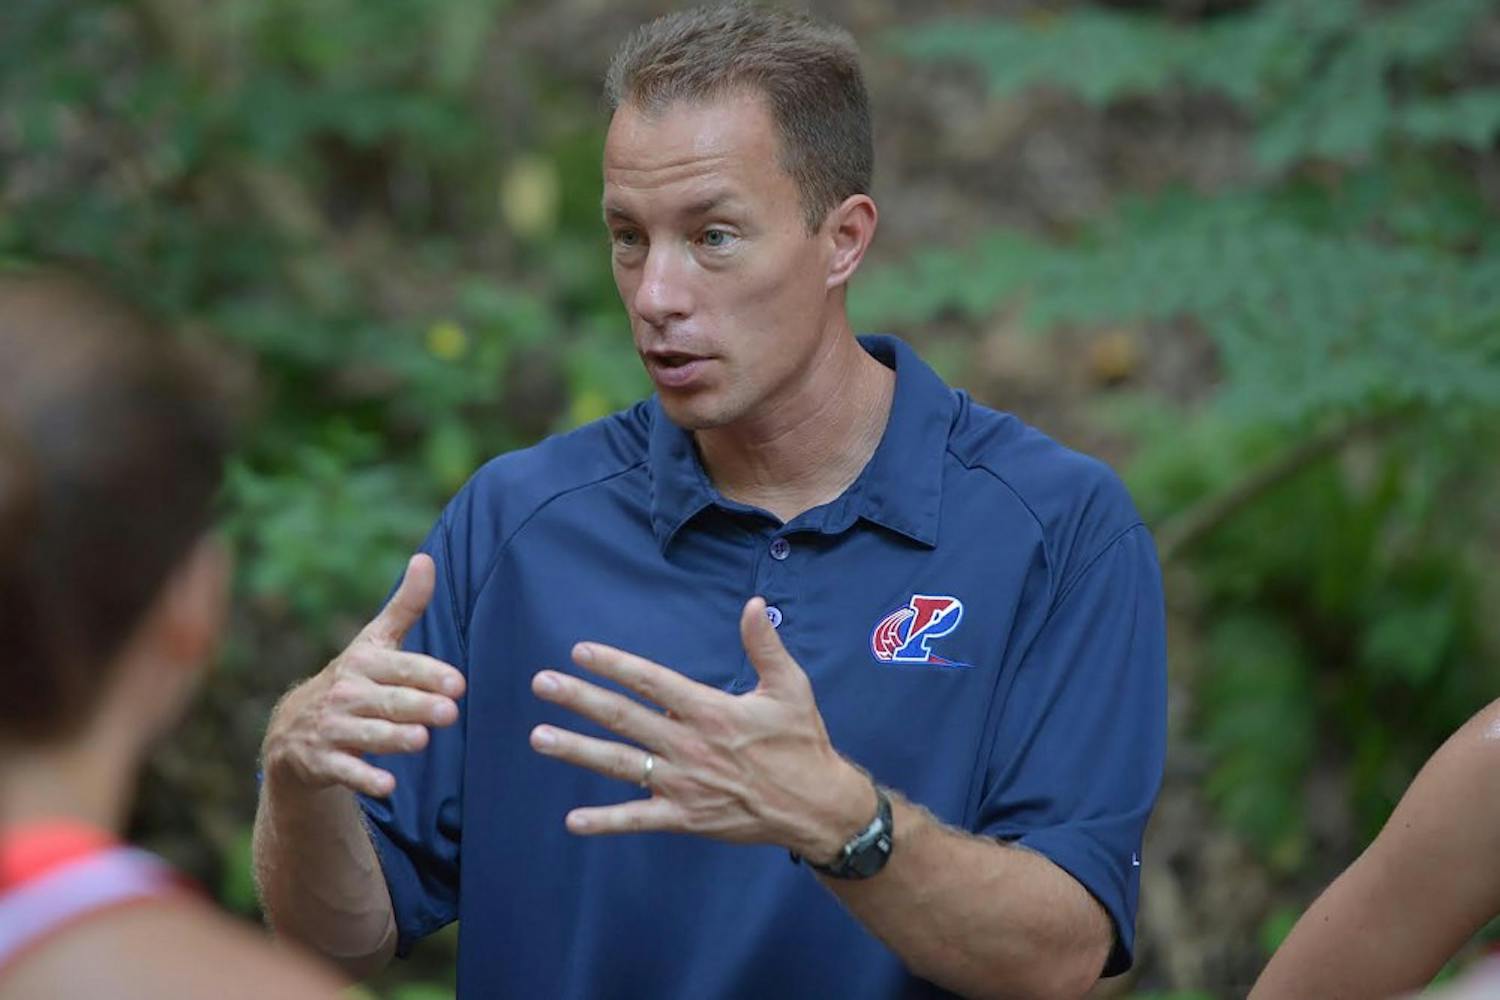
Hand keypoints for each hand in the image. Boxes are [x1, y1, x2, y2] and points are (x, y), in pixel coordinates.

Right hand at [261, 554, 465, 797]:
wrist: (292, 728)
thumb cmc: (352, 679)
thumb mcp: (374, 641)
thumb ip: (405, 605)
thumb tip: (426, 558)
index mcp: (364, 662)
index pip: (401, 668)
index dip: (428, 675)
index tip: (458, 683)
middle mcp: (347, 693)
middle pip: (389, 702)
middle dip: (418, 706)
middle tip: (450, 712)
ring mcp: (333, 728)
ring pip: (369, 735)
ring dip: (394, 738)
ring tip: (422, 740)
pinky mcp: (323, 761)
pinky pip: (346, 771)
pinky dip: (365, 779)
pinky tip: (388, 785)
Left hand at [529, 596, 873, 859]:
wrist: (816, 806)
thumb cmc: (802, 742)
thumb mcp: (791, 687)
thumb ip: (765, 646)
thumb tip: (753, 604)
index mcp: (710, 710)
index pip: (651, 681)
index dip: (614, 665)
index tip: (580, 651)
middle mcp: (689, 745)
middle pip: (623, 717)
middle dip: (579, 699)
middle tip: (542, 683)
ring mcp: (683, 784)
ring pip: (619, 764)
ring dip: (577, 749)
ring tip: (539, 737)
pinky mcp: (685, 817)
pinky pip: (638, 819)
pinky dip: (605, 821)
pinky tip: (573, 821)